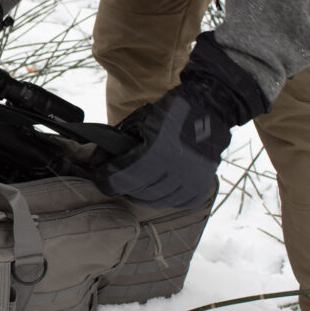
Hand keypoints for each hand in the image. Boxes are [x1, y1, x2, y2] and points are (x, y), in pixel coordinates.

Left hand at [93, 32, 268, 207]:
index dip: (106, 179)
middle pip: (137, 191)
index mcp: (158, 152)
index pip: (122, 177)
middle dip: (121, 185)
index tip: (99, 176)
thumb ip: (119, 141)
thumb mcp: (140, 120)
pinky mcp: (201, 187)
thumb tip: (99, 159)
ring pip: (155, 200)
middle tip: (114, 178)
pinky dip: (162, 197)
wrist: (210, 108)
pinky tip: (156, 187)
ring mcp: (191, 181)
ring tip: (133, 182)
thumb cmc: (172, 111)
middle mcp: (176, 171)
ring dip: (140, 193)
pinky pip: (175, 202)